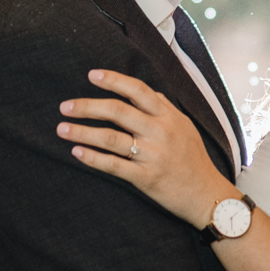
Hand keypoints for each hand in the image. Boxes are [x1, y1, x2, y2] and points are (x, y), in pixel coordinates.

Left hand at [59, 70, 234, 229]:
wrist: (208, 194)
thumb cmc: (194, 159)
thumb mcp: (185, 126)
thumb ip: (164, 107)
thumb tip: (144, 91)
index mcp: (168, 116)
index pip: (138, 90)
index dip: (114, 80)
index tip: (92, 75)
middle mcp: (160, 132)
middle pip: (118, 112)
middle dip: (87, 107)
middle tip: (65, 106)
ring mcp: (152, 156)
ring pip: (111, 139)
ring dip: (83, 132)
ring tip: (62, 129)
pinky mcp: (146, 178)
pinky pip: (115, 166)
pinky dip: (93, 158)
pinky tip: (77, 152)